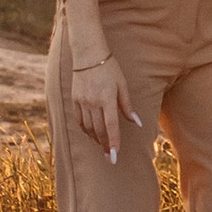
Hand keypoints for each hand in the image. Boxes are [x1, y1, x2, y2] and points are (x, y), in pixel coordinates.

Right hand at [69, 44, 142, 162]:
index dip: (113, 143)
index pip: (111, 126)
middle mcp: (93, 102)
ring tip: (102, 145)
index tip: (114, 156)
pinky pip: (79, 120)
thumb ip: (127, 106)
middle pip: (99, 130)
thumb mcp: (122, 85)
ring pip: (88, 127)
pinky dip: (86, 130)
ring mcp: (82, 101)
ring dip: (96, 139)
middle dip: (105, 145)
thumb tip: (137, 123)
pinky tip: (91, 134)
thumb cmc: (109, 68)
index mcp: (107, 98)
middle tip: (109, 156)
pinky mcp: (74, 100)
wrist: (88, 54)